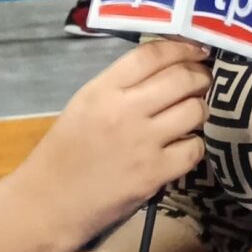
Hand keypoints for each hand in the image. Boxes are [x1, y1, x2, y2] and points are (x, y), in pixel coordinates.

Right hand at [17, 38, 210, 244]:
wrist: (48, 204)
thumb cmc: (63, 153)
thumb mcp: (84, 105)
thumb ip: (120, 84)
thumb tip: (165, 67)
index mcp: (102, 90)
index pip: (152, 54)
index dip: (182, 47)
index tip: (197, 51)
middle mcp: (124, 111)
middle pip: (181, 78)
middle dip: (200, 76)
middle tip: (203, 81)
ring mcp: (142, 143)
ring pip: (194, 111)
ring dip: (200, 109)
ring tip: (192, 114)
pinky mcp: (154, 174)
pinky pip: (194, 149)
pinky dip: (194, 145)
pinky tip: (184, 146)